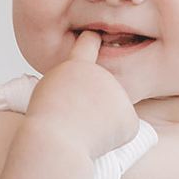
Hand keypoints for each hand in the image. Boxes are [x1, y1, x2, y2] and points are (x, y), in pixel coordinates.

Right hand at [28, 30, 138, 158]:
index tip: (96, 36)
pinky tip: (97, 141)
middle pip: (100, 94)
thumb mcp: (49, 93)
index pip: (87, 46)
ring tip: (82, 130)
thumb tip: (94, 104)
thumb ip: (71, 87)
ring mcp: (119, 95)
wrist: (57, 142)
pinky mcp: (131, 118)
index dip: (91, 41)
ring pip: (112, 114)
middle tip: (73, 120)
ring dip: (101, 125)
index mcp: (77, 67)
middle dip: (92, 109)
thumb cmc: (47, 123)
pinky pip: (123, 131)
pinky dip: (113, 140)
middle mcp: (102, 75)